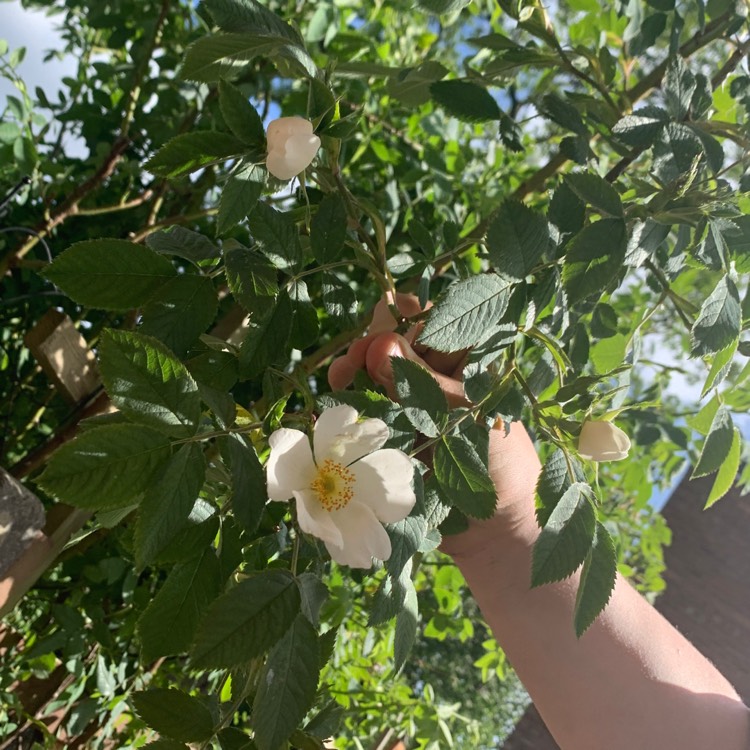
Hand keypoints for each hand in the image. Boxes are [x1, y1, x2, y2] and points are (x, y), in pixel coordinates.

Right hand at [328, 294, 541, 557]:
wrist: (495, 532)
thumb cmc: (500, 467)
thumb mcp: (466, 417)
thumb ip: (424, 383)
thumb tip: (382, 345)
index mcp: (470, 363)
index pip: (436, 320)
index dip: (408, 315)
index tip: (386, 319)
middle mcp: (440, 376)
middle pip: (397, 341)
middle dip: (371, 343)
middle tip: (350, 362)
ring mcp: (415, 403)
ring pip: (377, 370)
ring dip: (355, 368)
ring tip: (339, 379)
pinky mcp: (397, 430)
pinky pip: (369, 405)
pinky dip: (352, 398)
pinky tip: (339, 397)